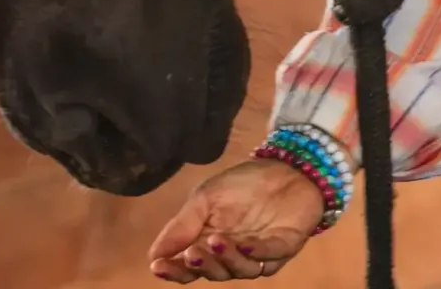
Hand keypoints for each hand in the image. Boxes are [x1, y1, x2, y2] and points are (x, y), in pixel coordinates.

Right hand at [148, 158, 325, 281]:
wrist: (286, 166)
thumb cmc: (243, 183)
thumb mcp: (205, 197)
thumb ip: (182, 225)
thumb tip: (153, 255)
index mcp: (209, 245)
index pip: (187, 267)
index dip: (173, 270)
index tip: (158, 265)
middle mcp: (232, 255)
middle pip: (212, 273)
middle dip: (200, 266)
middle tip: (191, 253)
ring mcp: (258, 254)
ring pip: (240, 270)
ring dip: (227, 259)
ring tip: (216, 240)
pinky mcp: (283, 246)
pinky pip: (269, 257)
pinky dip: (257, 252)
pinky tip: (246, 243)